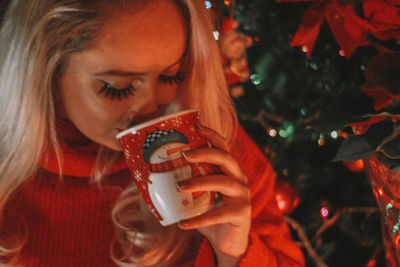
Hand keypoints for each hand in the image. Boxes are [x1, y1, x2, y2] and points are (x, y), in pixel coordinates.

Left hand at [177, 124, 250, 263]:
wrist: (227, 242)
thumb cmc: (210, 213)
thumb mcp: (198, 196)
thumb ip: (184, 183)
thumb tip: (149, 176)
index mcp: (229, 170)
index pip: (223, 146)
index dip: (211, 134)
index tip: (195, 126)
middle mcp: (239, 178)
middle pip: (226, 158)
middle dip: (205, 153)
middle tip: (184, 155)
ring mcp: (242, 196)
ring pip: (224, 182)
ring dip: (201, 182)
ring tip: (180, 186)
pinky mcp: (241, 214)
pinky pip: (220, 214)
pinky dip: (200, 218)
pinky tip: (183, 223)